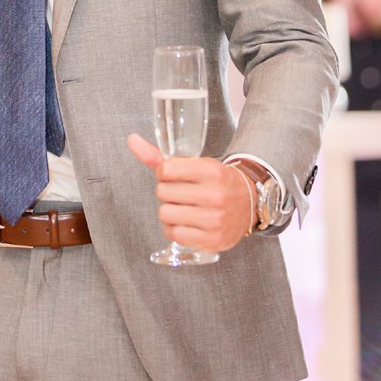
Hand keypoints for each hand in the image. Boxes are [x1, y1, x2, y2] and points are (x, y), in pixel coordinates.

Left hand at [127, 133, 252, 253]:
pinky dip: (175, 230)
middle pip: (162, 192)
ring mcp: (215, 219)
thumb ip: (159, 156)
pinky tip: (187, 223)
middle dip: (167, 193)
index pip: (165, 169)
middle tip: (183, 194)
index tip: (175, 176)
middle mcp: (215, 194)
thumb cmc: (215, 182)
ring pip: (165, 214)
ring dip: (170, 212)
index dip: (164, 173)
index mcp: (211, 170)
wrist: (249, 203)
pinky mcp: (214, 240)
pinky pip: (174, 235)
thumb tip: (131, 140)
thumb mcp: (194, 164)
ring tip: (185, 209)